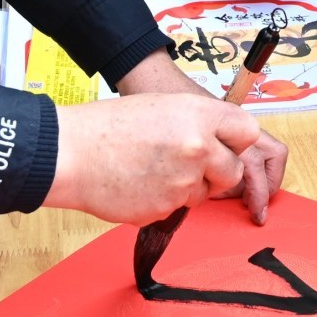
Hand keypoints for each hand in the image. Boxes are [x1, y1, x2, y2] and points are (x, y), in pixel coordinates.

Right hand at [110, 49, 289, 222]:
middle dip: (216, 172)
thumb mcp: (162, 107)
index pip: (246, 131)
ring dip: (188, 188)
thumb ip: (198, 122)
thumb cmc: (108, 126)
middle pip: (233, 171)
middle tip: (189, 164)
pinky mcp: (165, 209)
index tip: (224, 144)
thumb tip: (222, 140)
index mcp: (198, 115)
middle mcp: (197, 148)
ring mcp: (182, 182)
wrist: (71, 154)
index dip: (234, 140)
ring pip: (203, 193)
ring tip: (154, 170)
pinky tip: (140, 184)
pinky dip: (162, 200)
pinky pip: (176, 209)